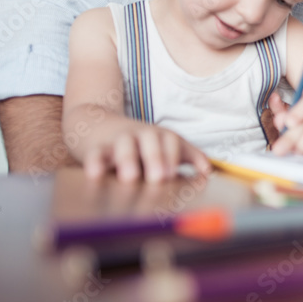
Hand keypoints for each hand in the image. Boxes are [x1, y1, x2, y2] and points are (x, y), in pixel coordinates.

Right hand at [81, 119, 210, 181]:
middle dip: (156, 157)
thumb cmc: (137, 141)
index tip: (174, 174)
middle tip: (159, 178)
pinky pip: (95, 154)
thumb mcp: (162, 144)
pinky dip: (94, 162)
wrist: (95, 123)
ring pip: (124, 145)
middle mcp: (140, 135)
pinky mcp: (95, 148)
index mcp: (159, 136)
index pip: (171, 141)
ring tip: (130, 178)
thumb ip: (187, 155)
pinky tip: (95, 174)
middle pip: (150, 140)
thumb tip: (208, 171)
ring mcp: (118, 140)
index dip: (174, 156)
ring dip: (128, 160)